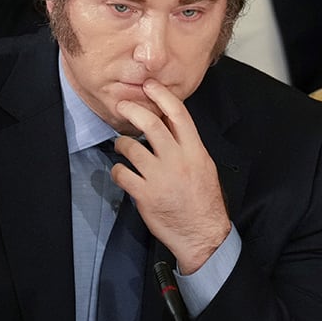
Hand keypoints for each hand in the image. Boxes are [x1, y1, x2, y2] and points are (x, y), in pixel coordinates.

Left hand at [110, 80, 230, 273]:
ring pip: (131, 148)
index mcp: (194, 151)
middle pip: (150, 124)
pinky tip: (120, 172)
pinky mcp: (145, 195)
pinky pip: (122, 174)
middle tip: (122, 106)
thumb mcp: (204, 167)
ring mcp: (160, 178)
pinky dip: (117, 170)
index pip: (178, 115)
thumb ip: (187, 145)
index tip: (148, 86)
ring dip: (121, 143)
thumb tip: (170, 123)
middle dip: (132, 110)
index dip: (161, 96)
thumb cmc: (204, 201)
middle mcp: (177, 160)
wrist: (203, 234)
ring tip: (120, 146)